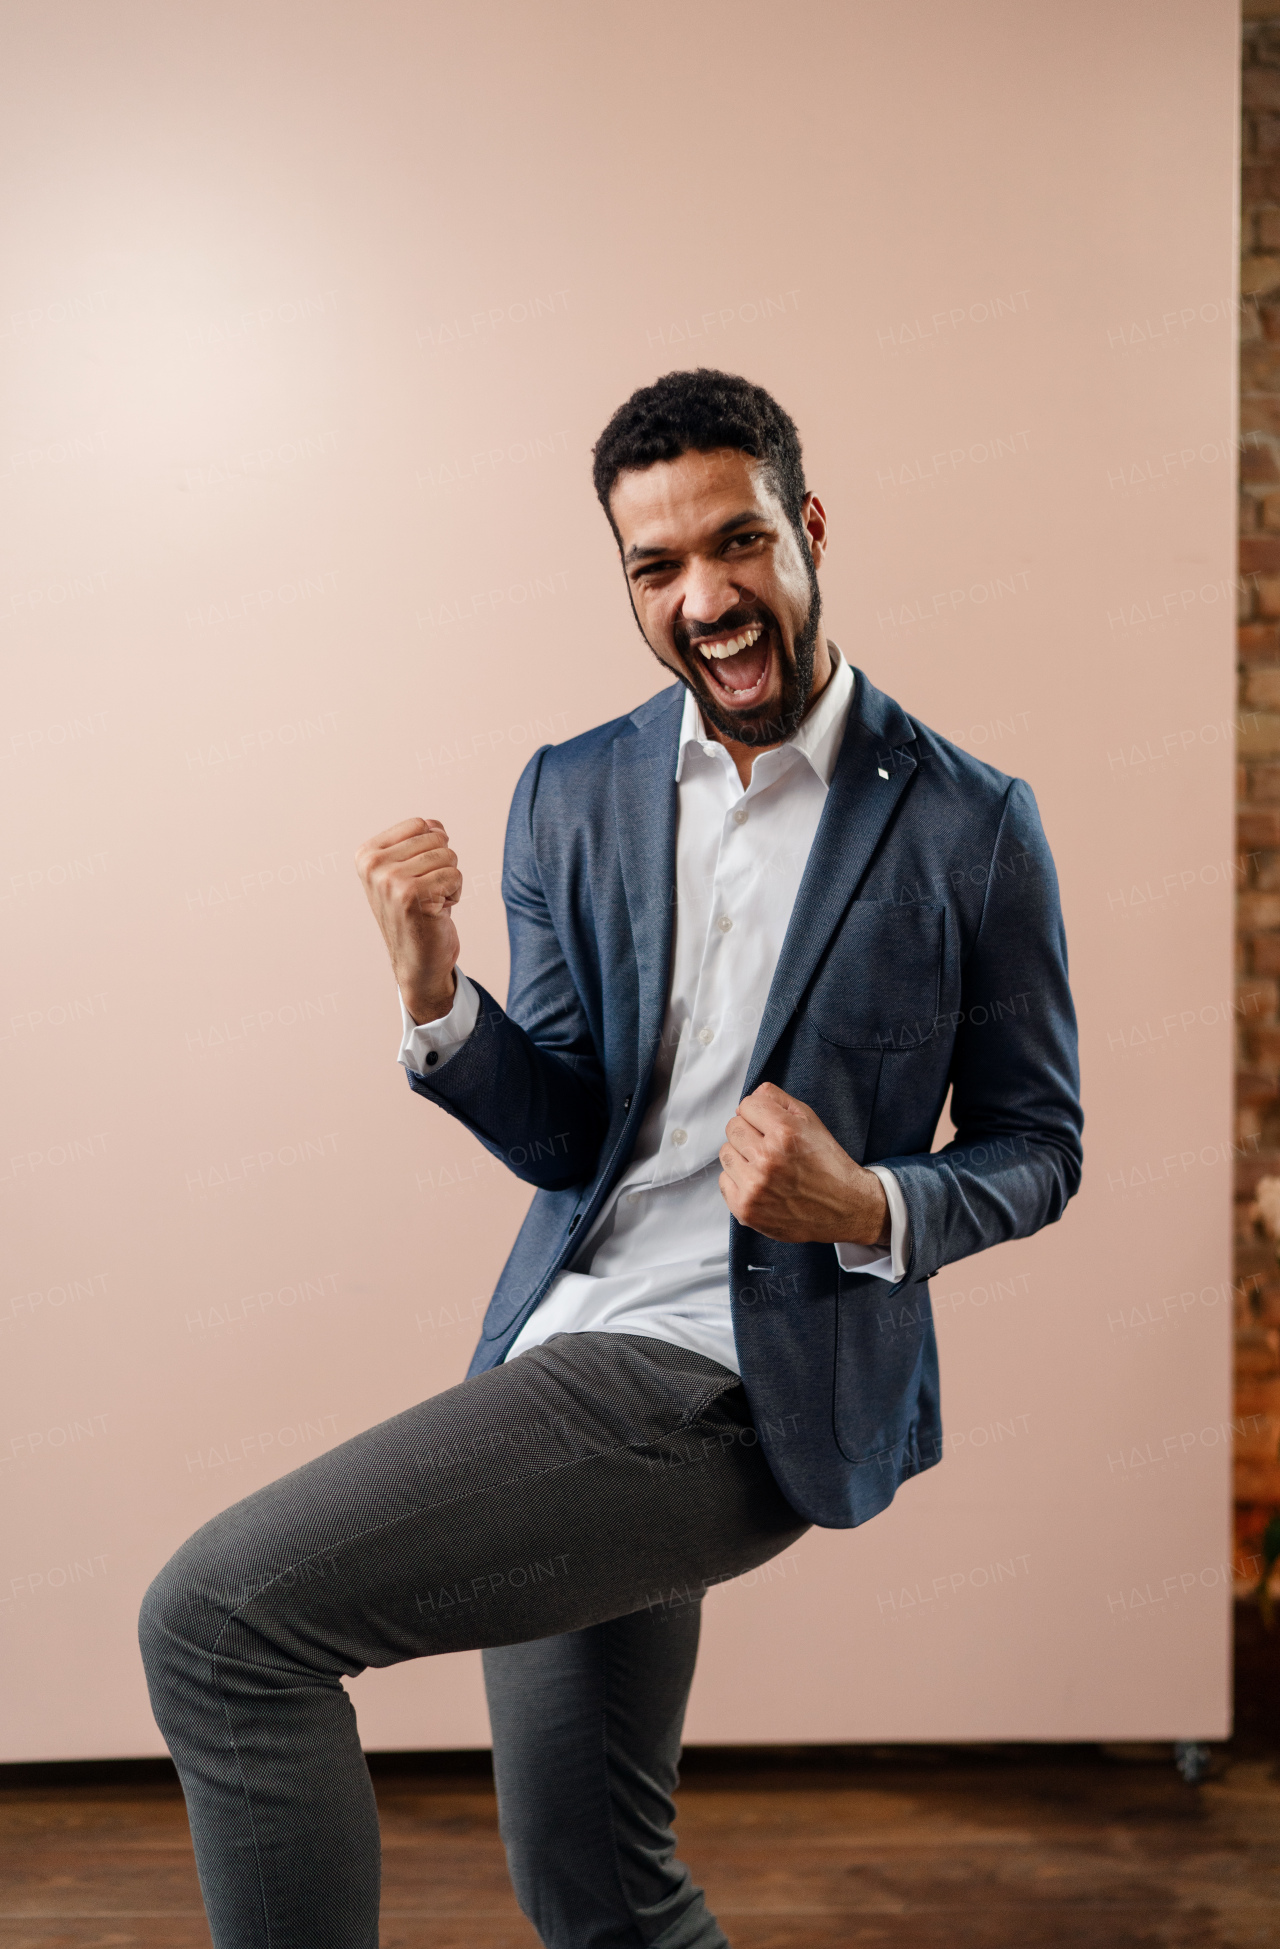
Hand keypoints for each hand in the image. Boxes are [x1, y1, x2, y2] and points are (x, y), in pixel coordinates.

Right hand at [355, 817, 461, 1022]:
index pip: (421, 824)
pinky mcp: (412, 895)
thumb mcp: (407, 871)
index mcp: (367, 854)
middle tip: (427, 893)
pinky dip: (455, 895)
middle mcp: (373, 865)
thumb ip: (418, 842)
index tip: (418, 877)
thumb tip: (436, 826)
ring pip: (448, 856)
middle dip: (443, 866)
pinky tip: (437, 912)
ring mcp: (390, 880)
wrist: (418, 964)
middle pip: (437, 838)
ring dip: (448, 882)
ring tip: (431, 903)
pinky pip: (455, 876)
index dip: (432, 850)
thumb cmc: (417, 915)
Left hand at [718, 1082, 889, 1246]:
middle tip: (770, 1147)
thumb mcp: (811, 1121)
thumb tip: (749, 1098)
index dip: (759, 1114)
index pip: (746, 1105)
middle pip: (733, 1128)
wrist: (845, 1208)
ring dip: (742, 1157)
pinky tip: (761, 1185)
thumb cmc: (828, 1164)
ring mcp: (755, 1186)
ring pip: (726, 1153)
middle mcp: (768, 1158)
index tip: (769, 1125)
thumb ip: (778, 1100)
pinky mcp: (746, 1209)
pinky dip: (739, 1181)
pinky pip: (724, 1181)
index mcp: (785, 1132)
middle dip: (750, 1133)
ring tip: (766, 1167)